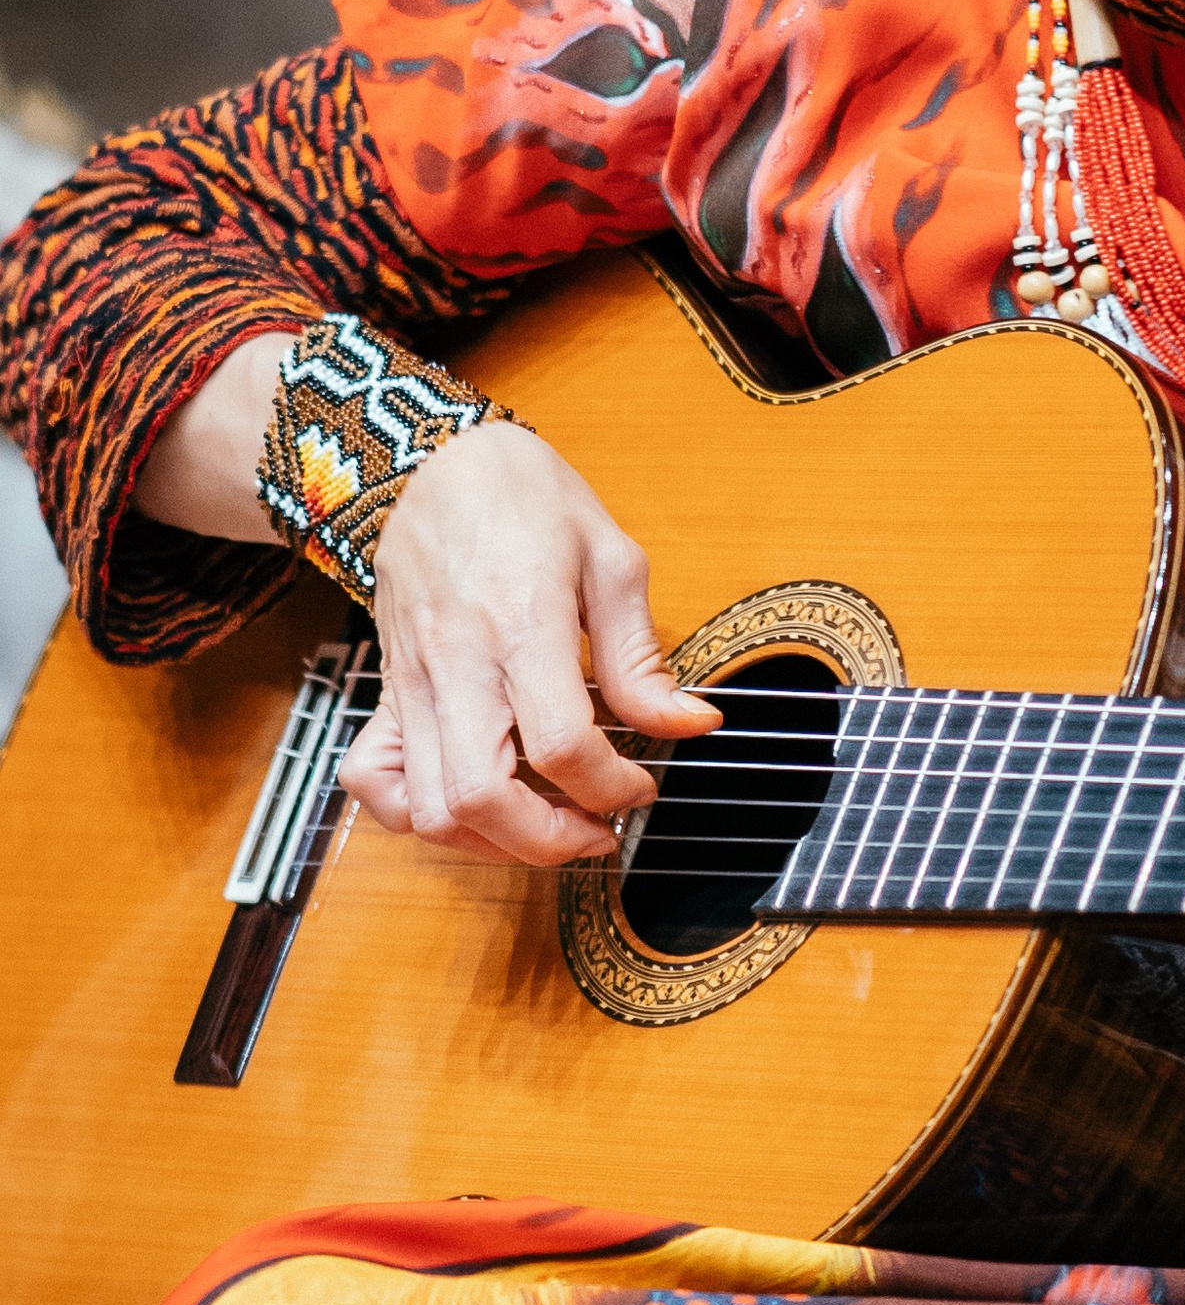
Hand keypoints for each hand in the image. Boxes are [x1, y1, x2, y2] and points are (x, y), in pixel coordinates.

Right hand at [338, 422, 715, 866]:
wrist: (429, 462)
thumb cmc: (523, 498)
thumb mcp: (609, 558)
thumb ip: (641, 656)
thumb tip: (691, 723)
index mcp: (521, 623)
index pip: (561, 743)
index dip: (612, 786)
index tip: (640, 786)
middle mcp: (456, 663)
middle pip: (483, 797)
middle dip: (549, 840)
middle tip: (596, 830)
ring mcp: (411, 684)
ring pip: (429, 807)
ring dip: (493, 842)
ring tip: (546, 824)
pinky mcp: (386, 691)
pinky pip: (373, 781)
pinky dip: (418, 815)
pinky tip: (471, 805)